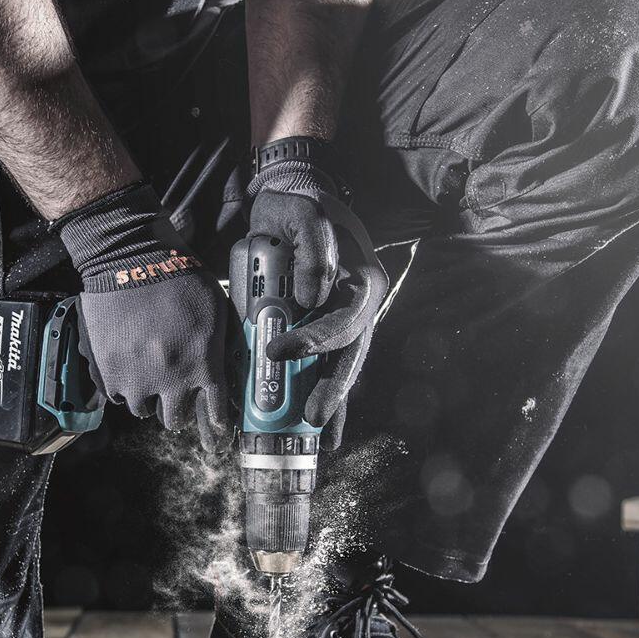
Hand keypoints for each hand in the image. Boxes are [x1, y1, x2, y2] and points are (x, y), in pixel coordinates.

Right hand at [57, 183, 230, 449]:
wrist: (130, 258)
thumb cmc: (178, 276)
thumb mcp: (215, 308)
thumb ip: (217, 345)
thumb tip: (220, 367)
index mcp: (203, 364)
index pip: (214, 412)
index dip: (214, 424)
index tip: (214, 432)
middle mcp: (172, 379)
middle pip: (175, 419)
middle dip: (174, 409)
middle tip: (171, 393)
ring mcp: (138, 379)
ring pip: (143, 411)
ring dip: (146, 398)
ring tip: (144, 376)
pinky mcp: (109, 373)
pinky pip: (117, 397)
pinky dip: (121, 387)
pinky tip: (125, 368)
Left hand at [247, 143, 386, 446]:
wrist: (292, 199)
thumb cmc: (296, 205)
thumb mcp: (301, 213)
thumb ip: (312, 248)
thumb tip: (312, 295)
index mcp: (363, 283)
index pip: (343, 324)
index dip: (314, 342)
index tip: (276, 352)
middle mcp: (359, 307)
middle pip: (349, 357)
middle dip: (331, 391)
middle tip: (311, 419)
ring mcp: (343, 319)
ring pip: (340, 367)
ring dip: (329, 402)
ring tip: (315, 438)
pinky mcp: (324, 325)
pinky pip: (325, 365)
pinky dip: (320, 393)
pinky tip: (312, 427)